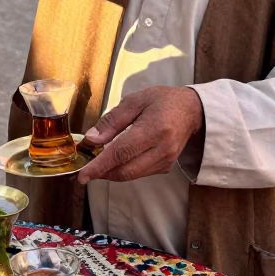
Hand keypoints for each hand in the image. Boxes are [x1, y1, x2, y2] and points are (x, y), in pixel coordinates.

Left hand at [78, 86, 203, 184]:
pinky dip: (123, 170)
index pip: (122, 152)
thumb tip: (92, 139)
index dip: (100, 165)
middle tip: (83, 170)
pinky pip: (139, 173)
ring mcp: (166, 161)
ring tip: (95, 164)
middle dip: (101, 172)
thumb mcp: (135, 100)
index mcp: (154, 129)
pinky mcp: (166, 167)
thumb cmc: (162, 101)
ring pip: (131, 175)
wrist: (192, 111)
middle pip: (126, 170)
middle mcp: (162, 149)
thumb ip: (112, 120)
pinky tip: (113, 162)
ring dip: (110, 173)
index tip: (82, 174)